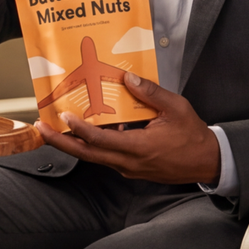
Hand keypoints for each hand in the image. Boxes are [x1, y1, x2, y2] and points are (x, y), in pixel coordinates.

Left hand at [39, 72, 220, 184]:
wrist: (206, 162)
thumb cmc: (192, 136)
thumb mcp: (175, 108)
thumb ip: (150, 93)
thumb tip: (128, 78)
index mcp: (139, 148)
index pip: (101, 140)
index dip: (80, 129)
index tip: (66, 116)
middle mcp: (129, 162)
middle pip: (87, 154)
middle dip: (61, 141)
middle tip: (42, 128)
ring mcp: (129, 168)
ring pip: (94, 157)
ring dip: (74, 143)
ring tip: (57, 127)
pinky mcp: (131, 169)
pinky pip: (106, 157)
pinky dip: (93, 145)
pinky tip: (90, 129)